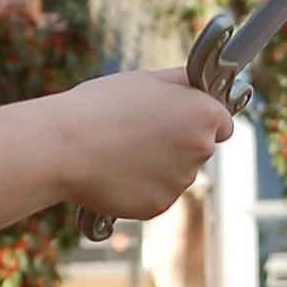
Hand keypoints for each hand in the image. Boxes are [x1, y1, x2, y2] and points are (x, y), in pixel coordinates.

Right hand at [54, 69, 233, 223]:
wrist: (63, 147)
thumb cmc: (101, 106)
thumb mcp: (145, 80)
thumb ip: (180, 83)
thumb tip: (198, 85)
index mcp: (203, 115)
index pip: (223, 122)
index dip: (200, 119)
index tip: (178, 118)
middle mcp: (201, 151)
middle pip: (199, 149)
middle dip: (177, 143)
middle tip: (138, 132)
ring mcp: (180, 182)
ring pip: (176, 174)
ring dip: (157, 166)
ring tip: (119, 152)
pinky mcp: (158, 206)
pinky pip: (155, 195)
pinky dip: (139, 187)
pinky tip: (114, 172)